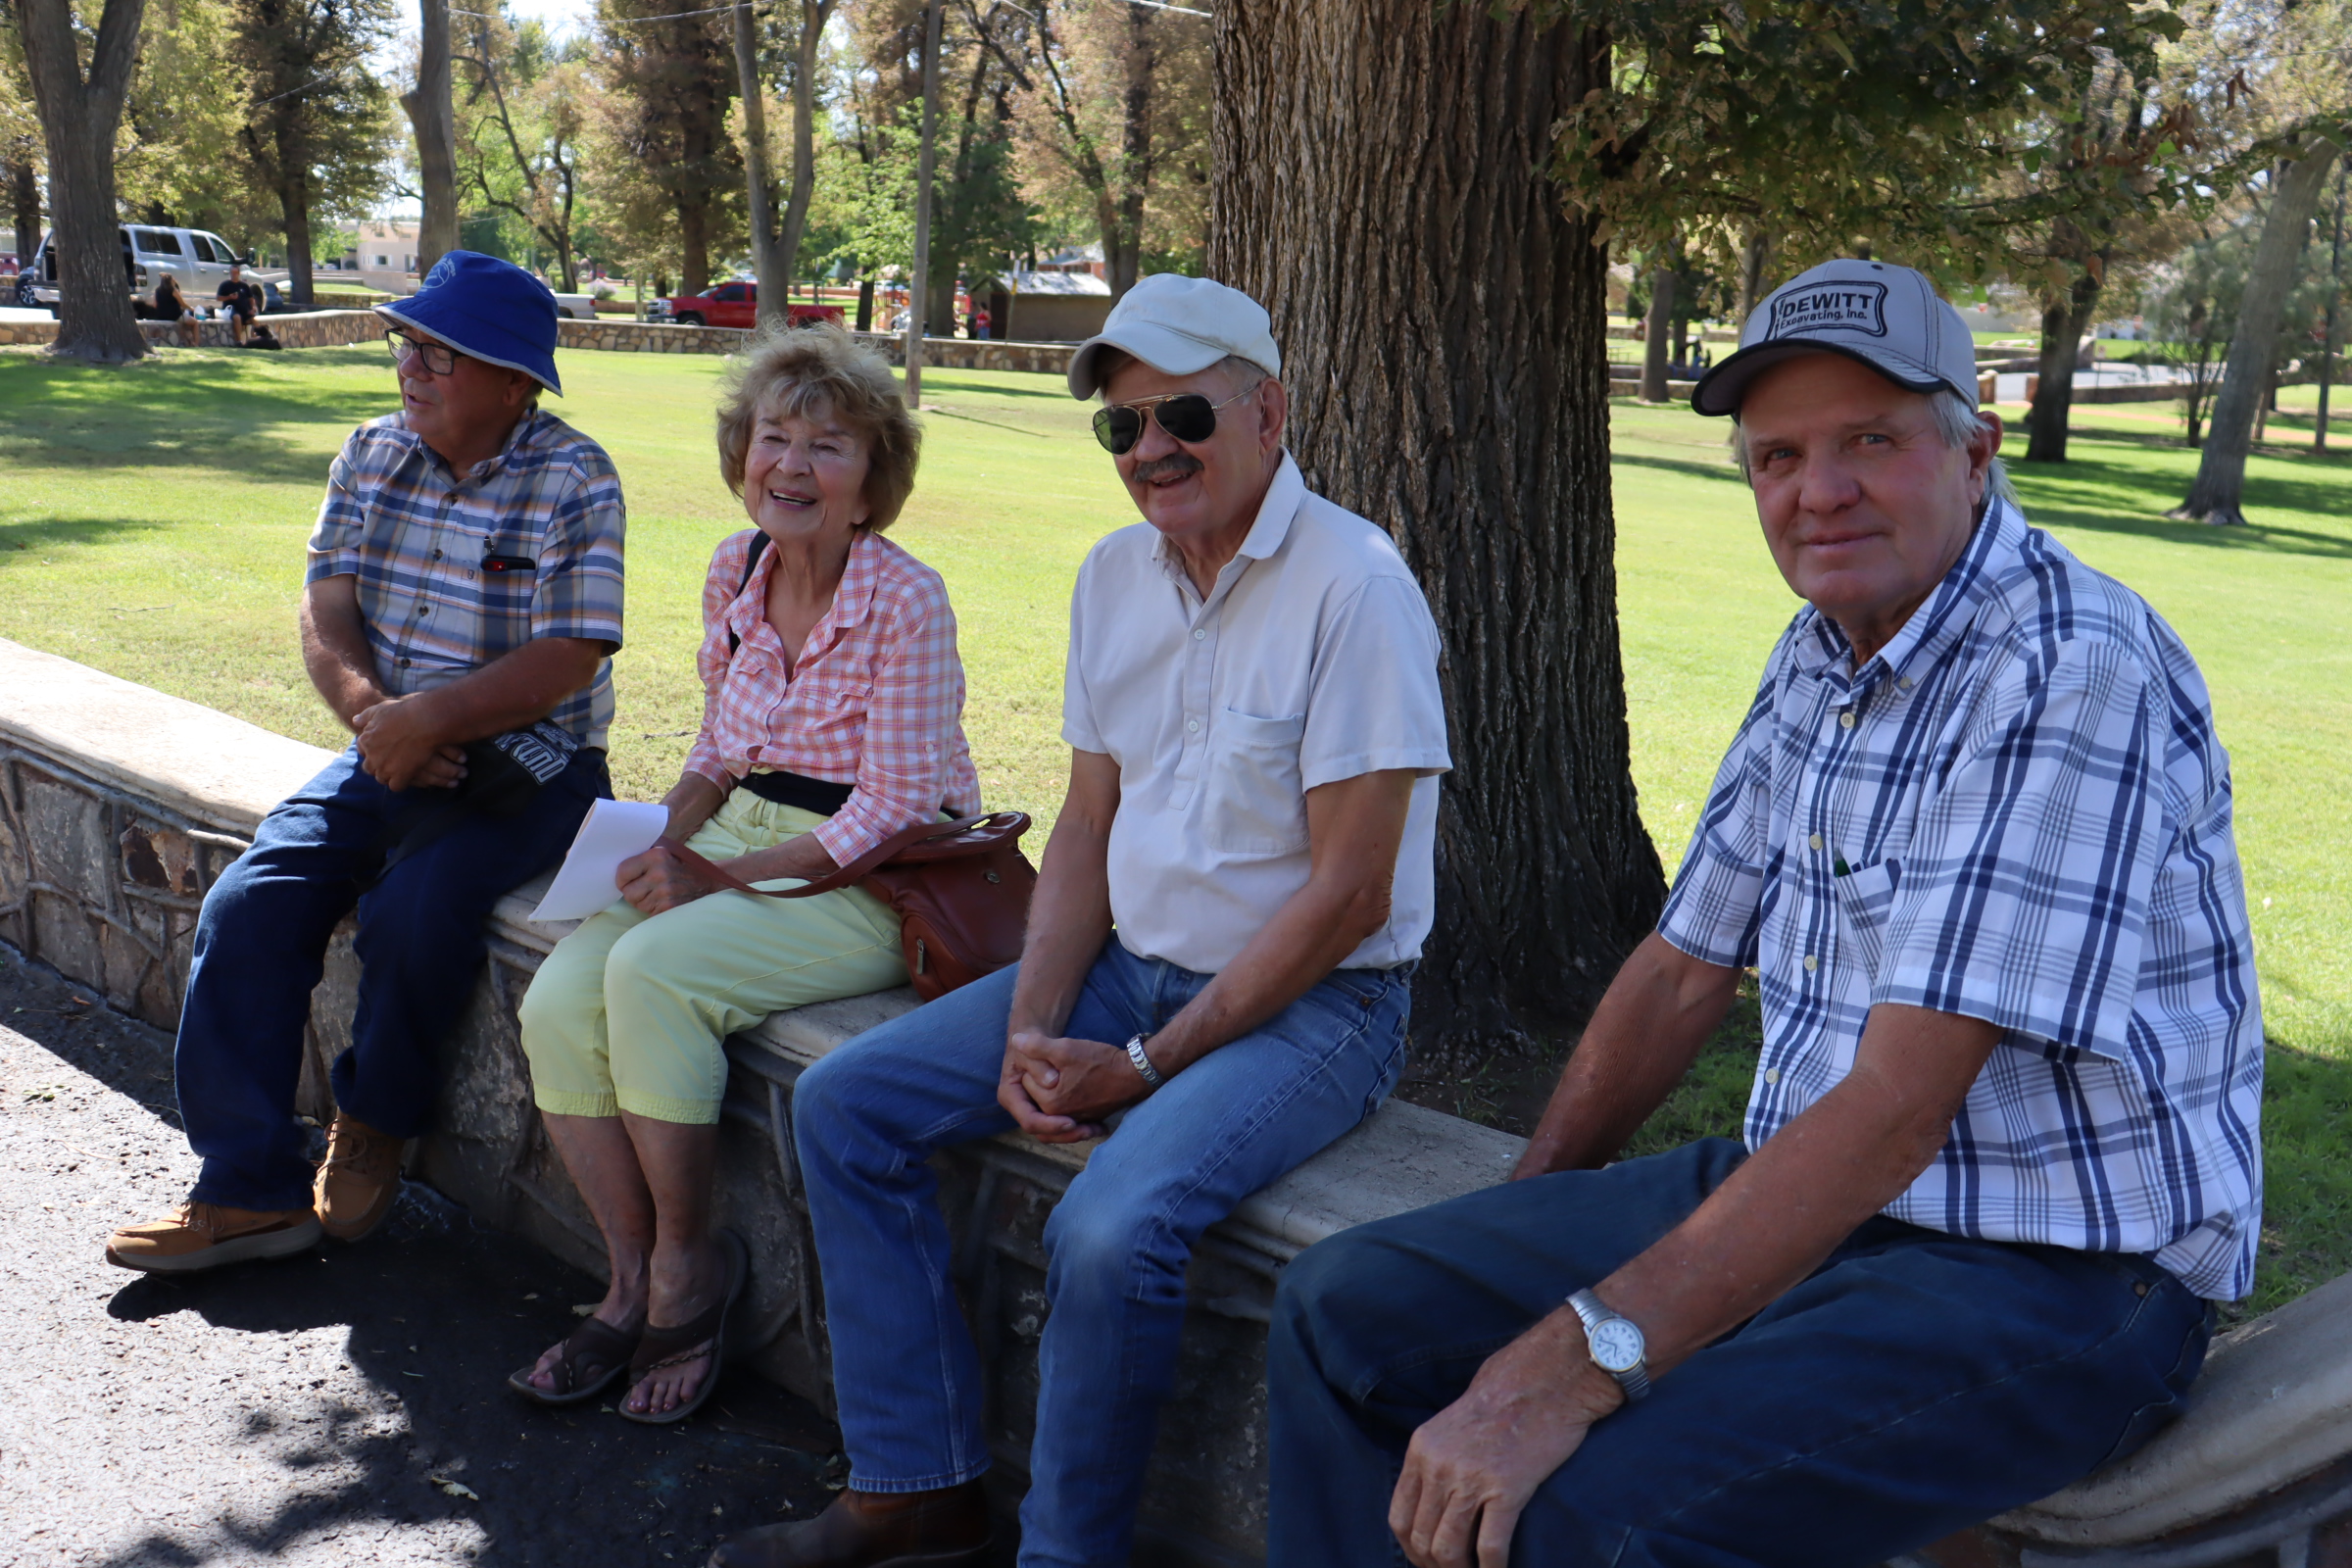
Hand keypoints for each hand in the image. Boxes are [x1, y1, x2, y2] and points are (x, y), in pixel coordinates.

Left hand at [351, 696, 465, 791]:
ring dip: (390, 776)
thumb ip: (366, 715)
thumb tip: (355, 720)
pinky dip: (401, 783)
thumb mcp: (381, 709)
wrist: (423, 721)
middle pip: (370, 768)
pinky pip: (395, 786)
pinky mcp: (400, 776)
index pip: (363, 751)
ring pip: (382, 778)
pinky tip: (410, 776)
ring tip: (402, 770)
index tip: (385, 749)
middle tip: (393, 761)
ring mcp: (385, 767)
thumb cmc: (404, 712)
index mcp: (366, 740)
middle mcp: (372, 756)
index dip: (373, 750)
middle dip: (379, 765)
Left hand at [616, 843, 725, 914]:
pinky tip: (665, 901)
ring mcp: (666, 892)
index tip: (628, 880)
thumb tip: (615, 864)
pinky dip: (655, 910)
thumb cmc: (681, 866)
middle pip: (628, 893)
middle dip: (634, 893)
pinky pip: (650, 913)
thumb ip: (643, 855)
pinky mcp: (671, 907)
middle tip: (646, 889)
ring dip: (645, 902)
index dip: (623, 879)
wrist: (709, 880)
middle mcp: (661, 873)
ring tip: (659, 894)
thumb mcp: (664, 852)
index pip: (622, 871)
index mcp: (656, 855)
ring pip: (638, 905)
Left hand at [996, 1029, 1149, 1141]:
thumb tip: (1016, 1041)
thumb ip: (1037, 1046)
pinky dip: (1065, 1103)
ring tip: (1061, 1075)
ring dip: (1051, 1092)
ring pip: (1050, 1104)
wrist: (1134, 1075)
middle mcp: (1059, 1117)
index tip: (1051, 1056)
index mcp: (1050, 1103)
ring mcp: (1074, 1120)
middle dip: (1041, 1079)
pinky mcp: (1086, 1120)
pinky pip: (1066, 1115)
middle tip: (1059, 1064)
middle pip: (1036, 1095)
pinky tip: (1073, 1088)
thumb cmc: (1101, 1062)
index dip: (1036, 1064)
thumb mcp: (1067, 1048)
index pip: (1026, 1081)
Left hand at [1390, 1310, 1625, 1567]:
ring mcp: (1471, 1478)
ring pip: (1448, 1548)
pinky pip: (1490, 1545)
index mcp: (1422, 1449)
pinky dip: (1492, 1567)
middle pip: (1422, 1537)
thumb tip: (1437, 1500)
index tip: (1426, 1561)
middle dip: (1434, 1566)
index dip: (1411, 1548)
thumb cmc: (1505, 1397)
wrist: (1545, 1379)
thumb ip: (1438, 1457)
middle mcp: (1439, 1465)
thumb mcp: (1451, 1422)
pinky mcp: (1507, 1489)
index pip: (1399, 1516)